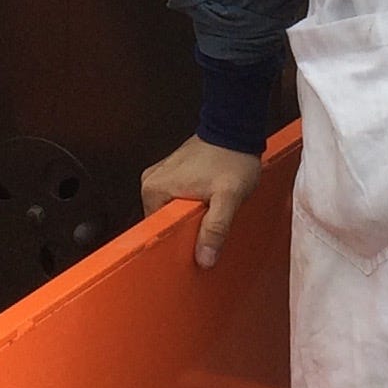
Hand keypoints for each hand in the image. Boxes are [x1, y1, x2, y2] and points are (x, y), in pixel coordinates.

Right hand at [140, 135, 263, 268]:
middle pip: (165, 224)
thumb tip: (204, 259)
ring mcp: (160, 178)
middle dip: (185, 234)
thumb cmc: (231, 159)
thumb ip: (215, 228)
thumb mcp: (228, 197)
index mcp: (154, 189)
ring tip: (209, 222)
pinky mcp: (171, 176)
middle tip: (207, 238)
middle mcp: (151, 183)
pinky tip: (207, 211)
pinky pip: (176, 203)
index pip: (156, 231)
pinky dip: (190, 210)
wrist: (236, 128)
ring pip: (172, 214)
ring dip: (189, 222)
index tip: (194, 253)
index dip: (177, 245)